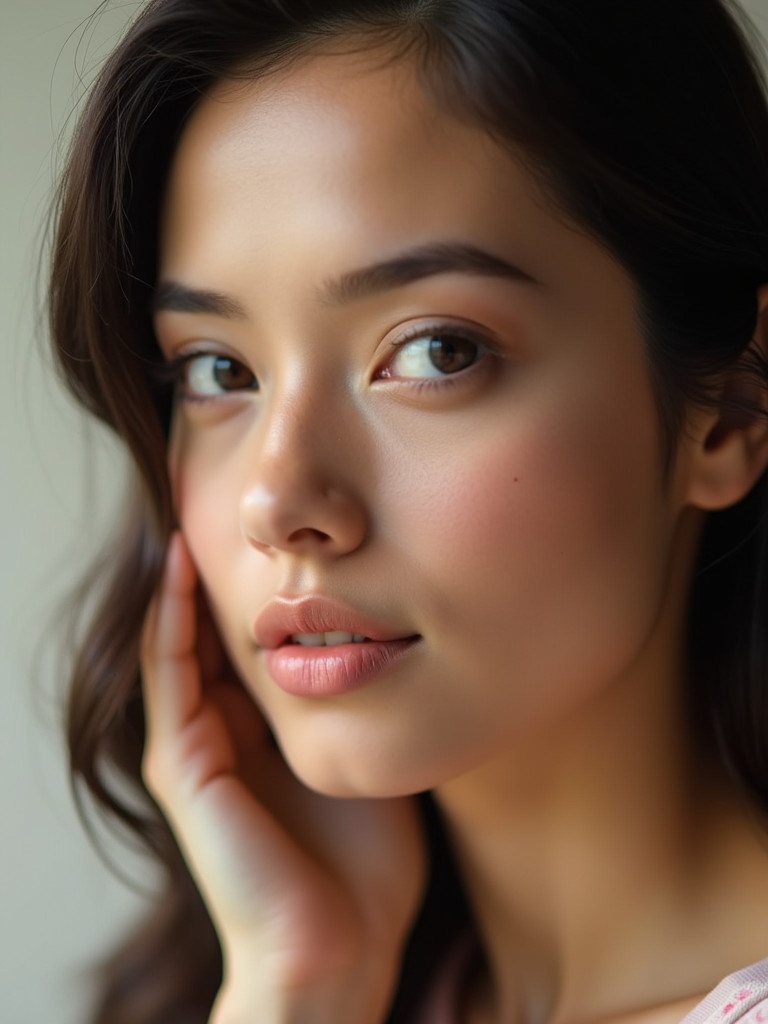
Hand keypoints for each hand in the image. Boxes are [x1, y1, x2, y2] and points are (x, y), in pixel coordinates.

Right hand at [140, 533, 425, 1023]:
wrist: (341, 948)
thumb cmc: (369, 863)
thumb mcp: (374, 757)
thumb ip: (374, 706)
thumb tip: (417, 643)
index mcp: (262, 734)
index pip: (249, 644)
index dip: (259, 590)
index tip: (283, 534)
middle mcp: (220, 734)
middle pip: (212, 635)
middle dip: (221, 575)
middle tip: (235, 503)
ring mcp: (194, 748)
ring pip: (180, 643)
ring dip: (185, 581)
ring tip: (195, 515)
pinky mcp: (182, 764)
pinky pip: (170, 674)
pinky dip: (171, 618)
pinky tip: (182, 568)